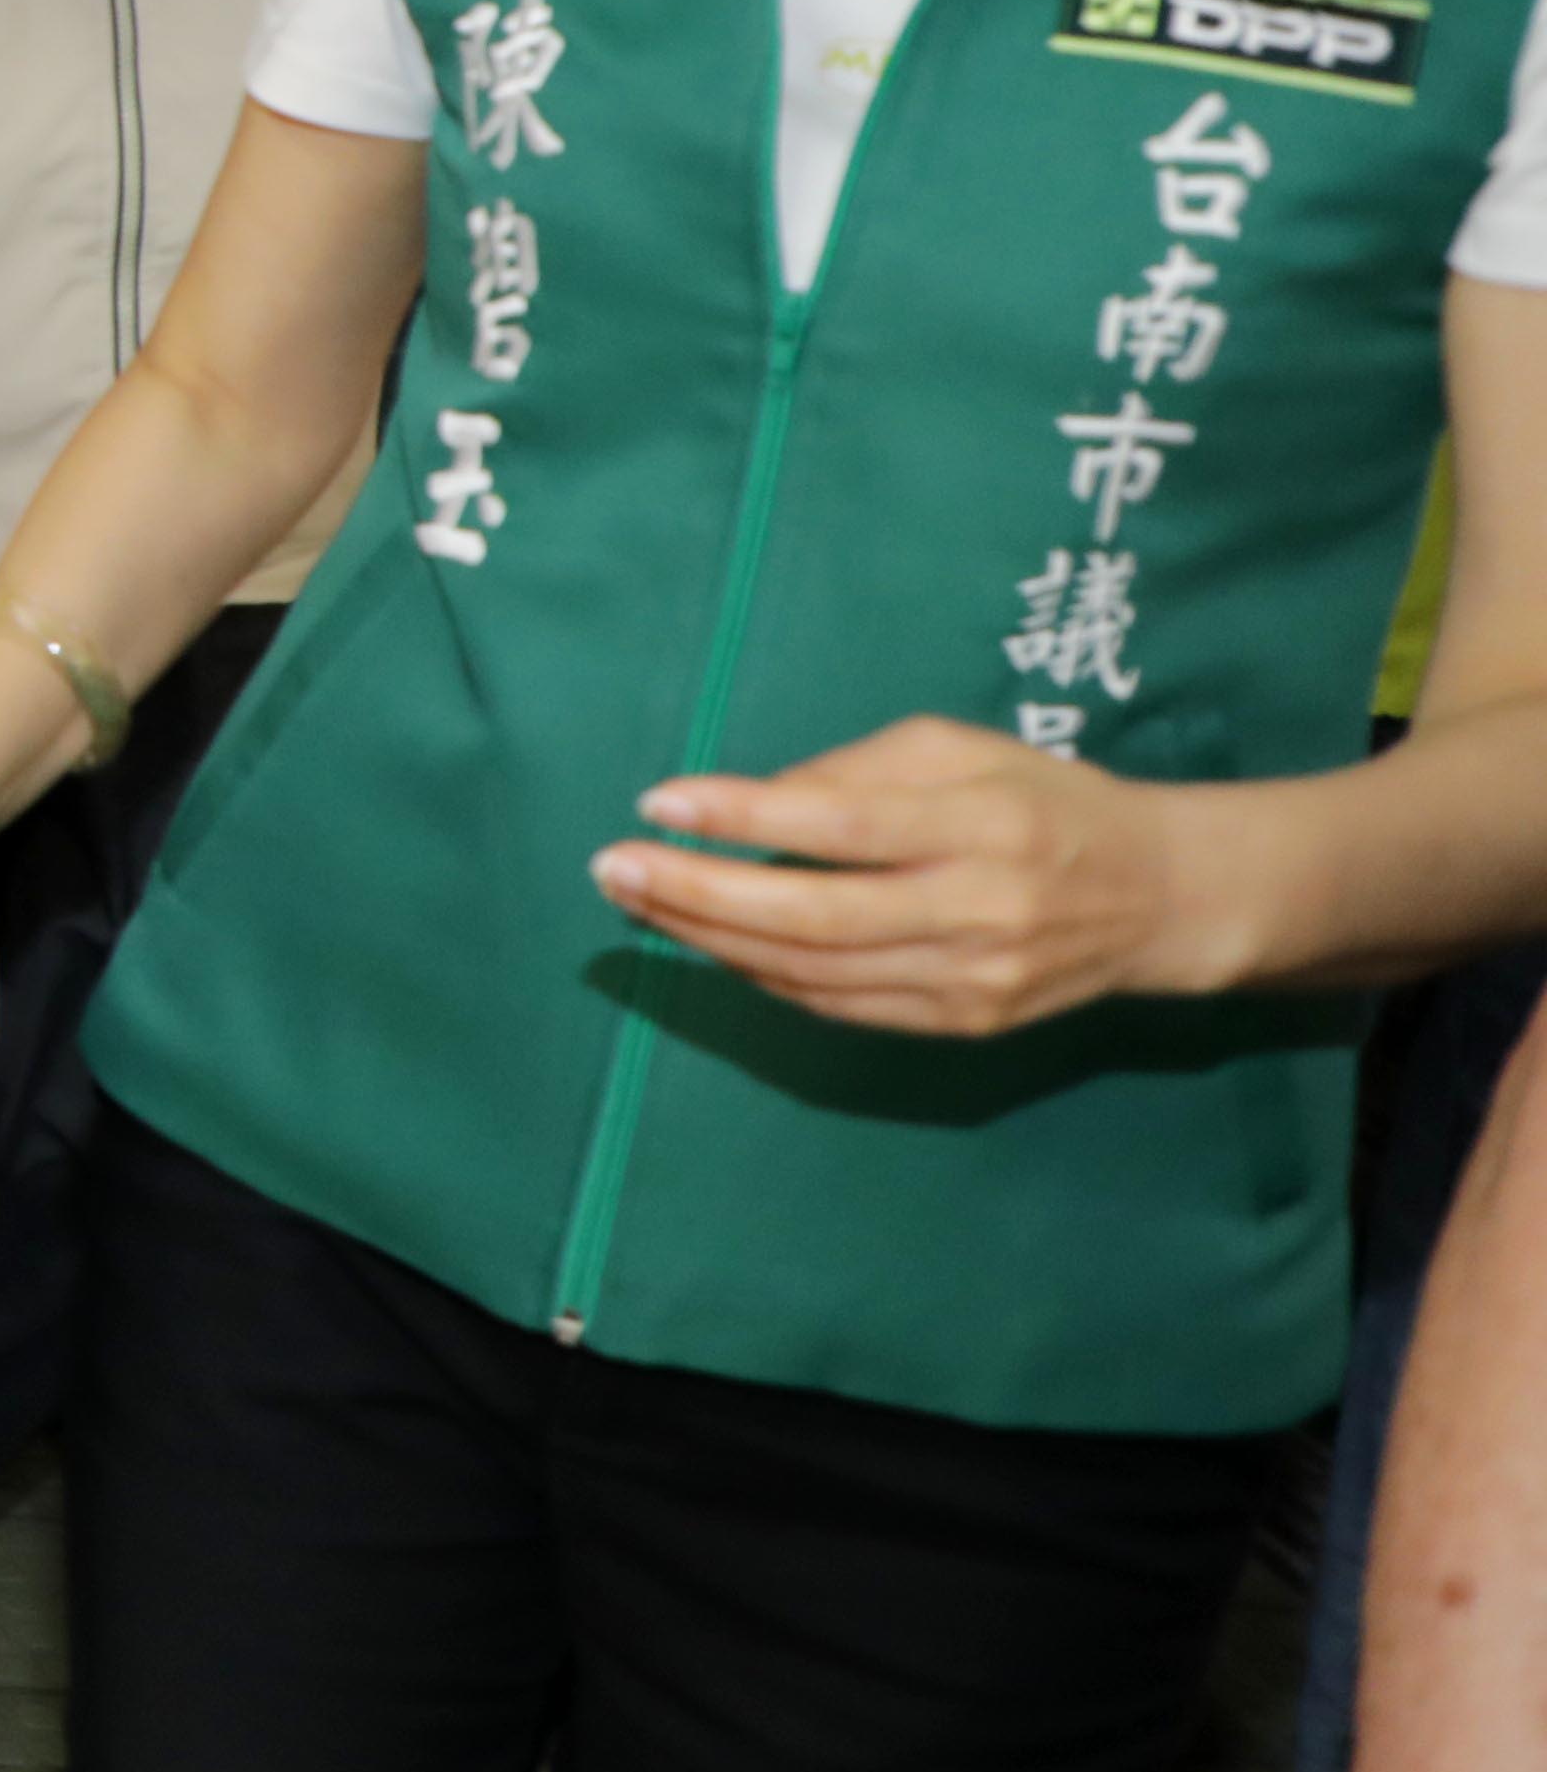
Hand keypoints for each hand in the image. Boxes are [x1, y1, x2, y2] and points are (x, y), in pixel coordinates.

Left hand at [592, 713, 1200, 1033]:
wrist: (1156, 899)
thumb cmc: (1043, 799)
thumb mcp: (962, 749)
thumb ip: (857, 768)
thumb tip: (753, 800)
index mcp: (983, 824)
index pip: (843, 825)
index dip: (744, 818)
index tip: (659, 800)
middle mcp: (979, 910)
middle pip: (814, 916)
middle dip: (698, 895)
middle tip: (614, 868)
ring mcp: (972, 980)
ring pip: (815, 973)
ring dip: (712, 940)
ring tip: (640, 901)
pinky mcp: (963, 1023)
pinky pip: (840, 1007)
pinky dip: (765, 975)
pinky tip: (712, 941)